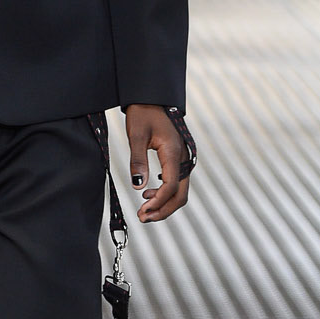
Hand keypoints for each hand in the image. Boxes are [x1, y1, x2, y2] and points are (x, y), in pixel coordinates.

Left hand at [125, 104, 189, 222]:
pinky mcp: (178, 160)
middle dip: (163, 210)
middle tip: (143, 218)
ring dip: (164, 204)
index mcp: (174, 153)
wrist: (151, 100)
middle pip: (180, 194)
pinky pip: (176, 183)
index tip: (142, 211)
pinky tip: (148, 195)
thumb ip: (138, 160)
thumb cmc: (143, 114)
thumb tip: (137, 186)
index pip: (171, 186)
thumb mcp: (136, 135)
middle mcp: (183, 159)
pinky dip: (165, 194)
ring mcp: (183, 160)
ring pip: (180, 191)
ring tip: (143, 211)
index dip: (158, 202)